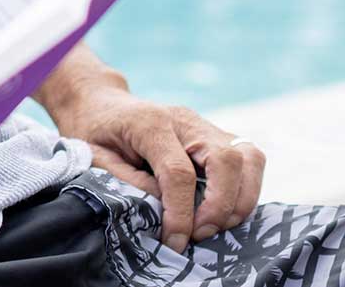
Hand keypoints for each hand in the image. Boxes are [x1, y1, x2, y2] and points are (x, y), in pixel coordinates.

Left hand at [51, 86, 264, 250]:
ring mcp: (205, 125)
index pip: (178, 172)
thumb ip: (127, 183)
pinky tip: (223, 210)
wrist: (101, 104)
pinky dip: (245, 189)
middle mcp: (185, 120)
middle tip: (200, 233)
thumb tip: (162, 210)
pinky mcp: (217, 136)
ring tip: (216, 224)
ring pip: (249, 156)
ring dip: (242, 198)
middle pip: (227, 159)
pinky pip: (249, 160)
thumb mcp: (95, 158)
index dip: (181, 213)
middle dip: (221, 205)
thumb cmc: (95, 131)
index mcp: (150, 122)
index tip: (174, 241)